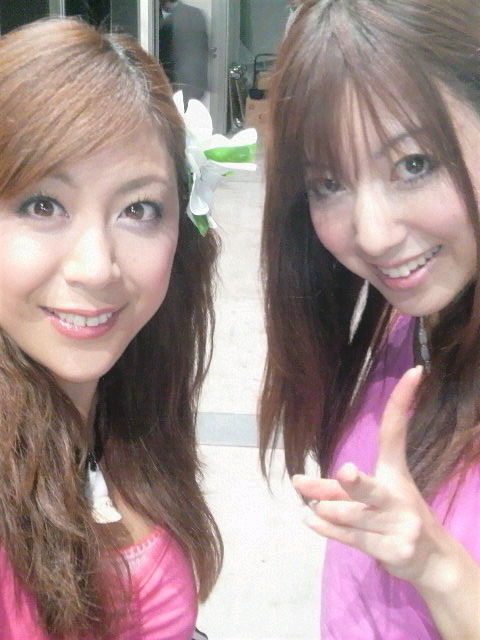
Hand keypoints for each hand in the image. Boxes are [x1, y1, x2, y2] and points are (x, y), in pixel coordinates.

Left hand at [293, 366, 450, 587]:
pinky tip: (313, 521)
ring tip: (315, 509)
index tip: (415, 371)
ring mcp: (400, 524)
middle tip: (345, 472)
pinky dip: (328, 529)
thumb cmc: (391, 518)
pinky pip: (351, 538)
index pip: (397, 432)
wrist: (428, 560)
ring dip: (327, 511)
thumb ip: (332, 489)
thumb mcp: (365, 498)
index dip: (402, 401)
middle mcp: (400, 495)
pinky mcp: (394, 549)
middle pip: (371, 487)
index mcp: (395, 471)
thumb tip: (297, 482)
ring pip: (350, 515)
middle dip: (356, 482)